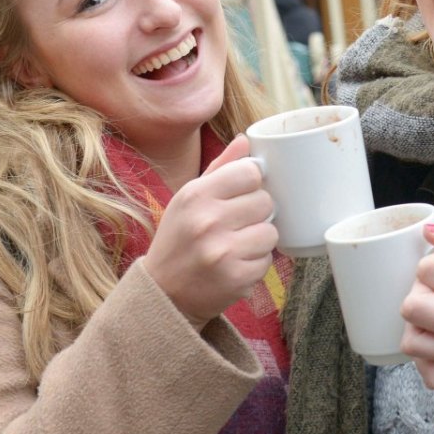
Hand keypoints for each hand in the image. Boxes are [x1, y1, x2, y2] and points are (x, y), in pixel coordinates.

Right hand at [140, 135, 276, 331]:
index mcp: (196, 194)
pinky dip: (256, 263)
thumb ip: (220, 168)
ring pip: (271, 232)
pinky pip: (267, 261)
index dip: (251, 183)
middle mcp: (208, 221)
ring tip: (236, 245)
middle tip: (238, 224)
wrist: (162, 293)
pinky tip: (235, 264)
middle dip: (257, 212)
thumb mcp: (189, 198)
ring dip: (259, 239)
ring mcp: (222, 251)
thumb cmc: (179, 239)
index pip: (250, 172)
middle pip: (266, 201)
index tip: (242, 194)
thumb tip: (245, 140)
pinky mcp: (236, 278)